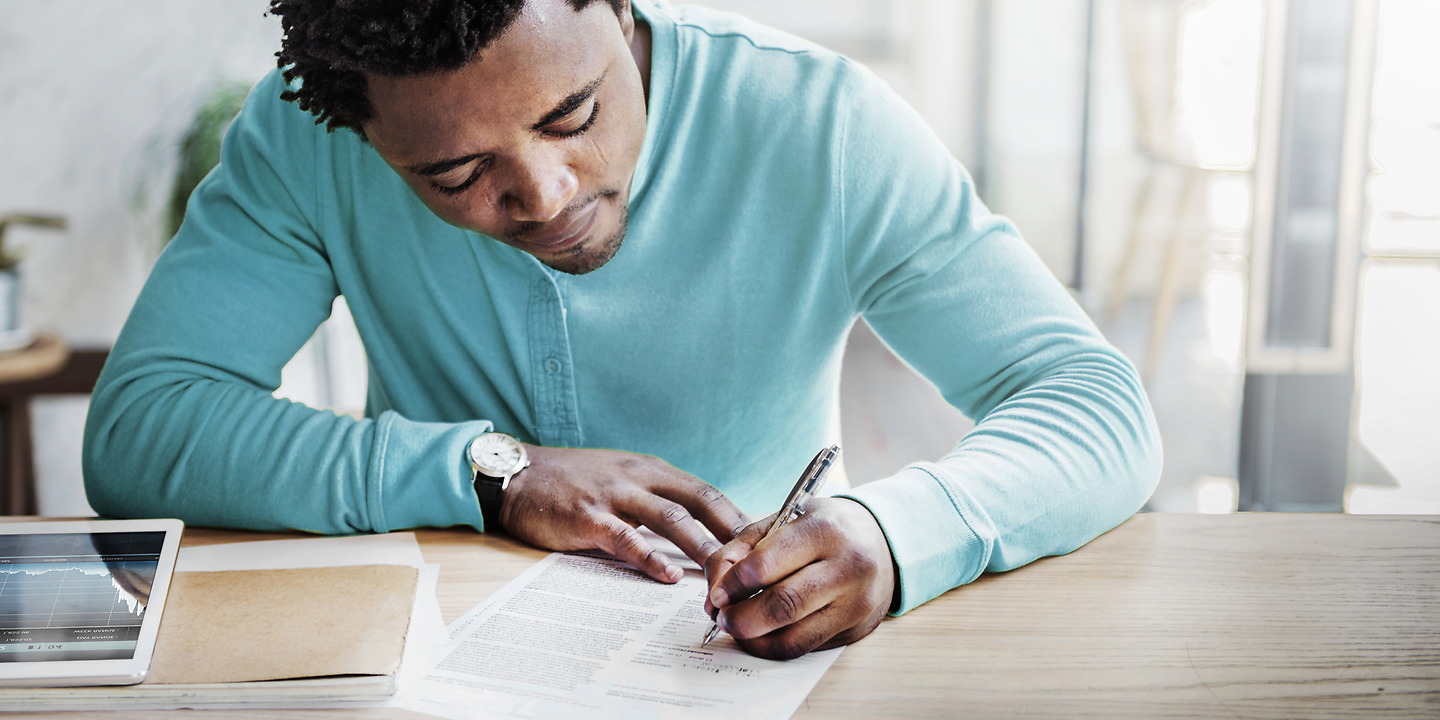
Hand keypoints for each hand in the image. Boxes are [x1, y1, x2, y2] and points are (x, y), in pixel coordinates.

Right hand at [499, 445, 748, 582]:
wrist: (519, 475)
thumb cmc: (575, 484)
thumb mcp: (624, 481)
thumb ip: (657, 501)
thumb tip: (700, 534)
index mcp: (653, 470)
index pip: (708, 492)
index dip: (739, 518)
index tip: (765, 545)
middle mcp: (640, 478)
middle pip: (701, 502)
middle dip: (733, 534)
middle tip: (760, 564)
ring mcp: (614, 495)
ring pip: (672, 519)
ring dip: (702, 548)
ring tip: (726, 575)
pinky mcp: (587, 517)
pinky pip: (626, 538)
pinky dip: (650, 558)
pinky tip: (668, 577)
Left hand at [703, 497, 895, 658]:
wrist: (881, 543)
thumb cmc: (823, 529)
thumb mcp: (784, 520)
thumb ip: (742, 548)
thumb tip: (716, 591)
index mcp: (824, 530)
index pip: (767, 564)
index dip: (734, 584)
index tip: (717, 594)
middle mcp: (847, 568)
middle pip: (782, 606)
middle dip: (741, 619)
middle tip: (722, 618)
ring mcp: (856, 603)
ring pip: (794, 637)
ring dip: (755, 640)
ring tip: (738, 629)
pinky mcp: (856, 630)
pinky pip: (806, 647)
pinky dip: (775, 646)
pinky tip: (762, 635)